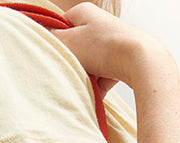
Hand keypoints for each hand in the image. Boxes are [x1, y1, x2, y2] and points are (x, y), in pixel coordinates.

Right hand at [49, 2, 172, 94]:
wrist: (141, 62)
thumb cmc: (105, 47)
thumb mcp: (69, 42)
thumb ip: (50, 41)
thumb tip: (38, 39)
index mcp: (83, 13)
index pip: (59, 28)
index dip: (53, 45)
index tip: (51, 59)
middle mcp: (98, 25)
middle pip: (74, 49)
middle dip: (71, 65)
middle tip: (69, 74)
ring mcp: (110, 43)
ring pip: (88, 65)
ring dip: (85, 78)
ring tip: (86, 84)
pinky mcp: (120, 61)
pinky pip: (102, 77)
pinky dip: (98, 86)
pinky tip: (98, 93)